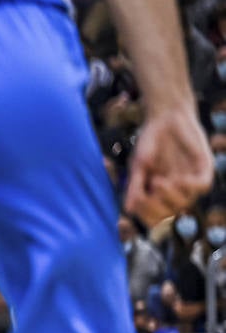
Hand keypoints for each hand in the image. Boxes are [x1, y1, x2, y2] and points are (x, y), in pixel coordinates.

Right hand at [125, 107, 212, 225]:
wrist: (165, 116)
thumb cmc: (149, 142)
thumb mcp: (138, 166)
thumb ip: (135, 187)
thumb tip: (127, 210)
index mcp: (158, 193)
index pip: (156, 216)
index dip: (147, 215)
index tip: (137, 202)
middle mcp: (176, 190)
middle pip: (171, 214)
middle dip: (159, 208)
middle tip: (148, 192)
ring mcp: (191, 180)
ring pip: (186, 202)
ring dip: (172, 196)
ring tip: (159, 181)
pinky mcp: (205, 168)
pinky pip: (202, 187)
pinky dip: (190, 186)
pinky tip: (178, 179)